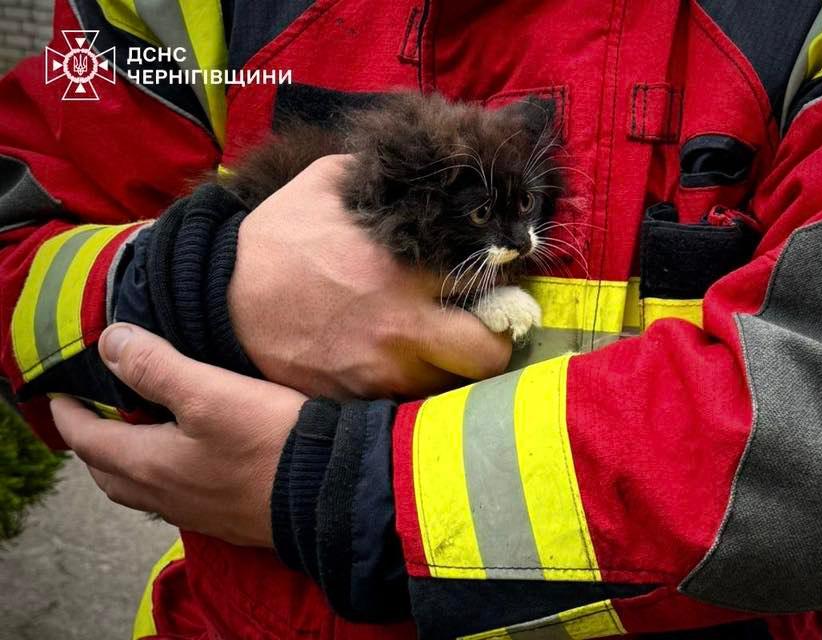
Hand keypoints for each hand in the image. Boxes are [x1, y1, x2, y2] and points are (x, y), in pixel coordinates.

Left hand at [51, 323, 304, 546]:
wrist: (328, 492)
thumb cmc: (269, 441)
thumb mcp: (210, 391)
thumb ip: (155, 366)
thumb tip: (110, 343)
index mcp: (151, 464)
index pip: (89, 441)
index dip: (68, 416)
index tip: (58, 397)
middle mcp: (167, 495)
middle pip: (110, 474)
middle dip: (93, 446)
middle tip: (93, 419)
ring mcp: (198, 512)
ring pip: (143, 490)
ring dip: (127, 465)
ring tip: (137, 438)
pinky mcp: (229, 518)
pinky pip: (178, 499)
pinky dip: (165, 478)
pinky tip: (190, 464)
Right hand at [228, 154, 511, 399]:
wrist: (220, 299)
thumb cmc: (277, 242)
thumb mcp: (324, 185)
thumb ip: (377, 178)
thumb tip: (416, 169)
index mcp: (402, 272)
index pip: (488, 287)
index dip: (501, 289)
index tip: (496, 287)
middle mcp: (401, 330)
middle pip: (488, 356)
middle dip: (493, 343)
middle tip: (480, 328)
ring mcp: (379, 374)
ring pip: (449, 387)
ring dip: (451, 368)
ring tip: (436, 346)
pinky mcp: (354, 401)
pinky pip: (404, 403)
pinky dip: (409, 387)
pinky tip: (396, 365)